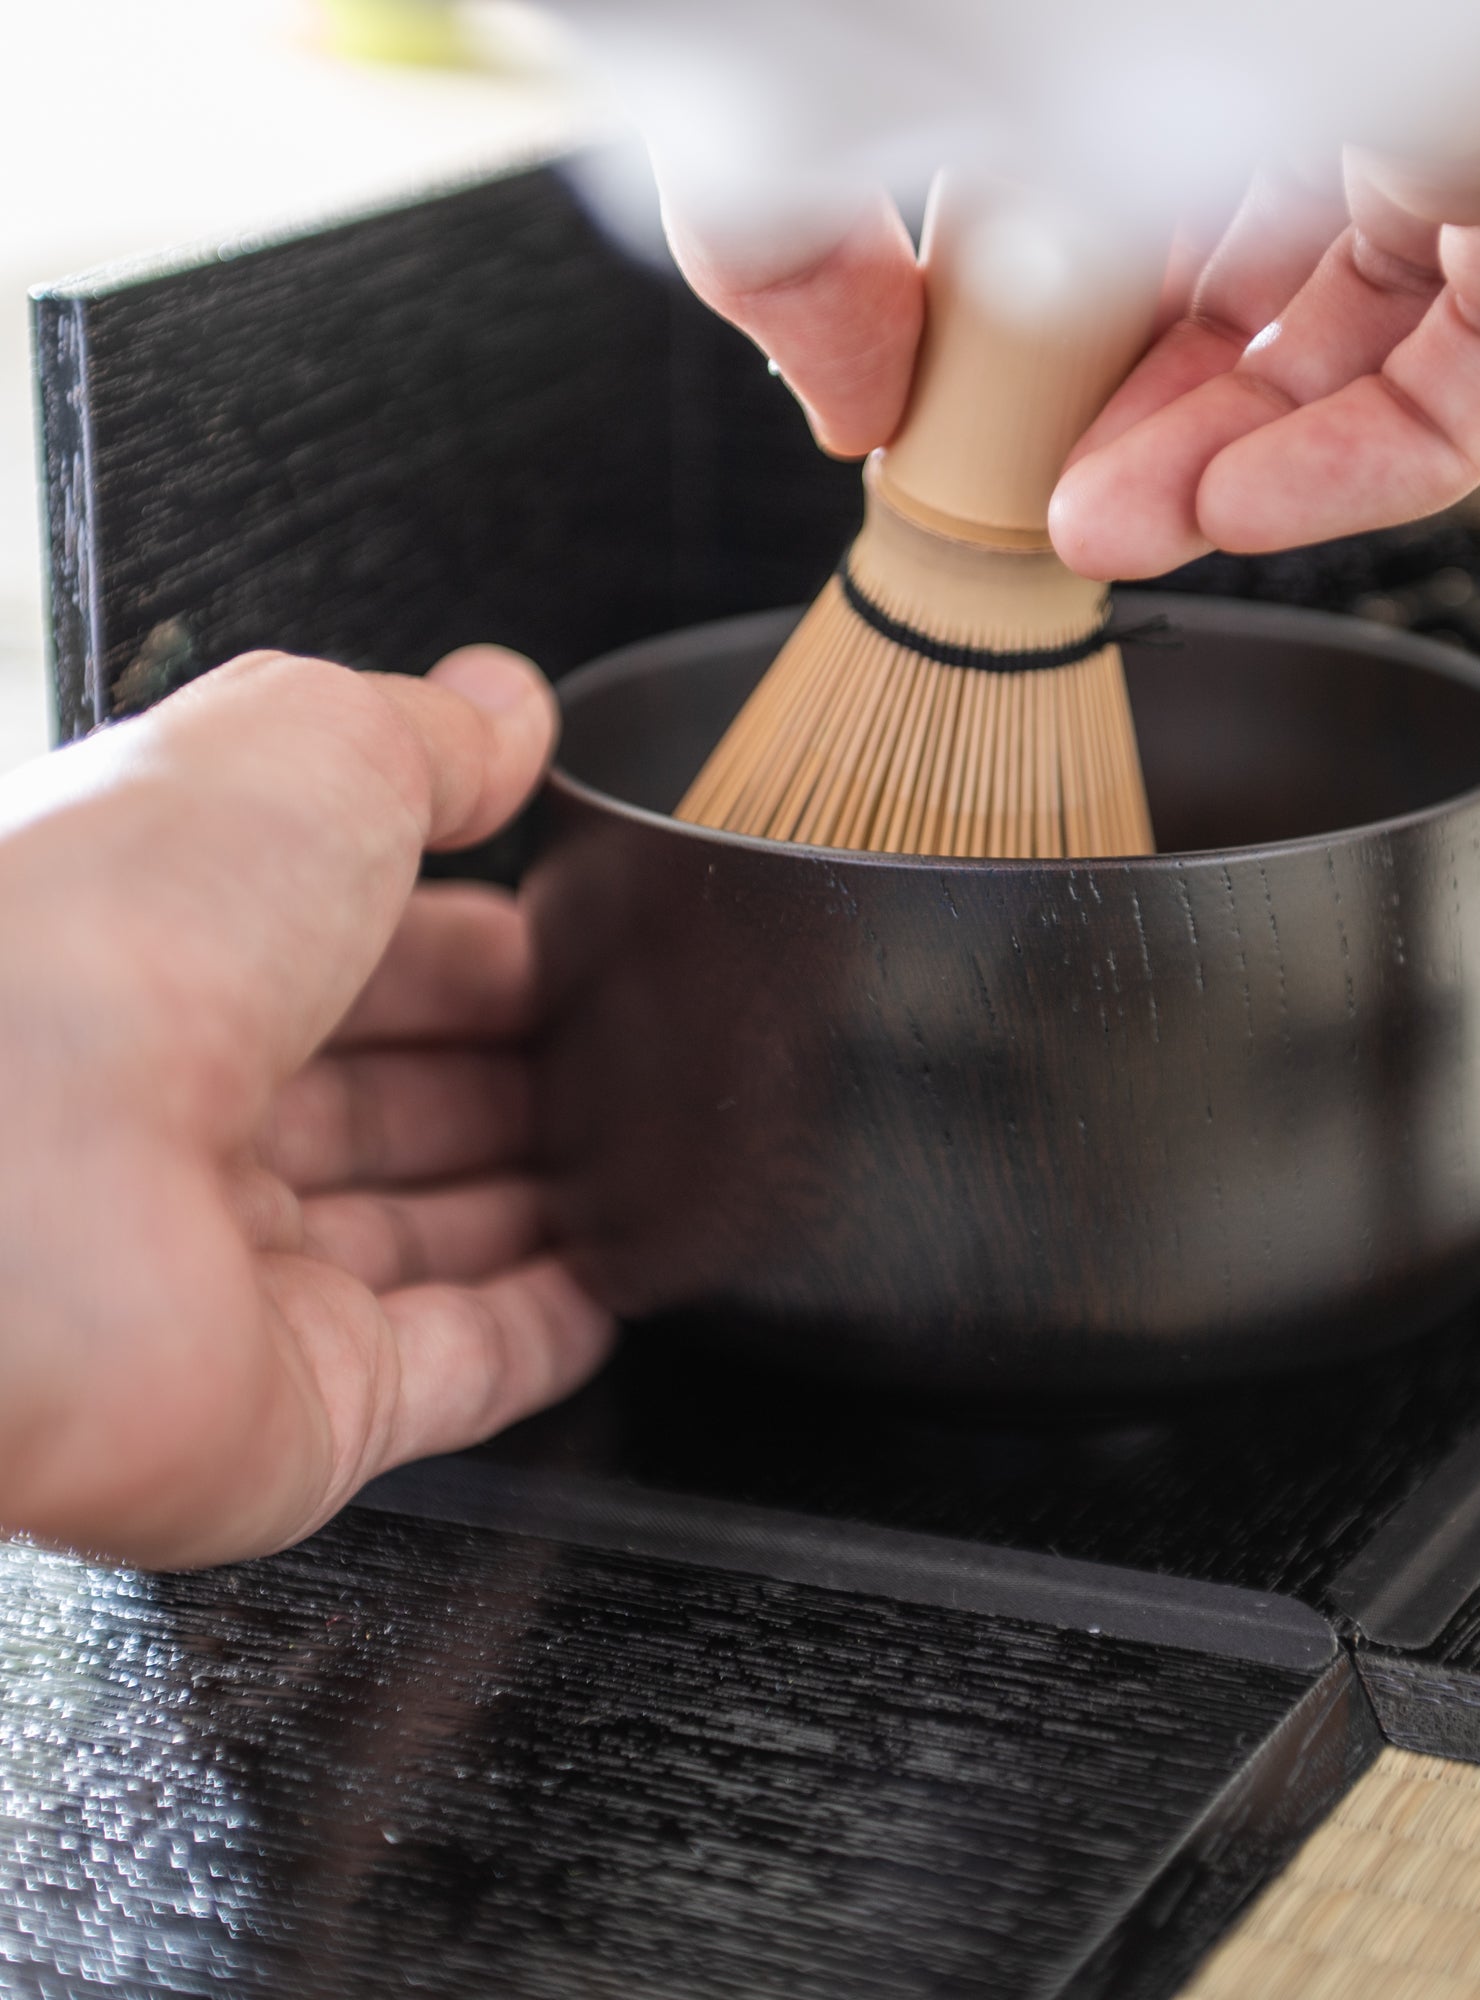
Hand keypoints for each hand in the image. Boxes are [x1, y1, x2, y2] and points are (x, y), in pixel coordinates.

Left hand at [0, 648, 613, 1567]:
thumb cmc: (115, 940)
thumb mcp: (311, 748)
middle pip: (393, 1100)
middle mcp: (186, 1120)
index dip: (483, 945)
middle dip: (520, 1074)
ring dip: (539, 1205)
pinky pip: (448, 1376)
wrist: (6, 1176)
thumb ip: (429, 735)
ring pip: (420, 1240)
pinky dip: (540, 1336)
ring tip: (645, 1168)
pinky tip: (611, 1294)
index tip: (581, 938)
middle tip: (630, 1054)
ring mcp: (238, 1279)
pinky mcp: (298, 1409)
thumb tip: (507, 706)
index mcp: (171, 951)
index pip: (360, 954)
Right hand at [663, 15, 1479, 578]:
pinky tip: (1239, 504)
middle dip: (1181, 439)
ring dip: (1260, 463)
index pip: (1189, 231)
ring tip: (1129, 531)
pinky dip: (1402, 444)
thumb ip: (803, 277)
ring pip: (1404, 318)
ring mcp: (1434, 62)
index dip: (1125, 386)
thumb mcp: (801, 144)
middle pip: (1294, 285)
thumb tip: (851, 413)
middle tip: (1081, 528)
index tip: (1040, 479)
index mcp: (1176, 25)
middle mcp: (1311, 35)